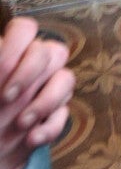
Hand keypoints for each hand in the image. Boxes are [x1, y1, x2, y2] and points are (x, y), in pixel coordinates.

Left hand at [0, 19, 74, 168]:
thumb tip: (3, 70)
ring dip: (45, 101)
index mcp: (12, 52)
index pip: (24, 29)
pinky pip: (64, 114)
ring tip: (20, 123)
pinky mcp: (54, 115)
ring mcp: (48, 88)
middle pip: (51, 50)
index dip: (15, 46)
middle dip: (29, 74)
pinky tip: (30, 139)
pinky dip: (49, 128)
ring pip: (67, 78)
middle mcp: (34, 65)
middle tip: (6, 99)